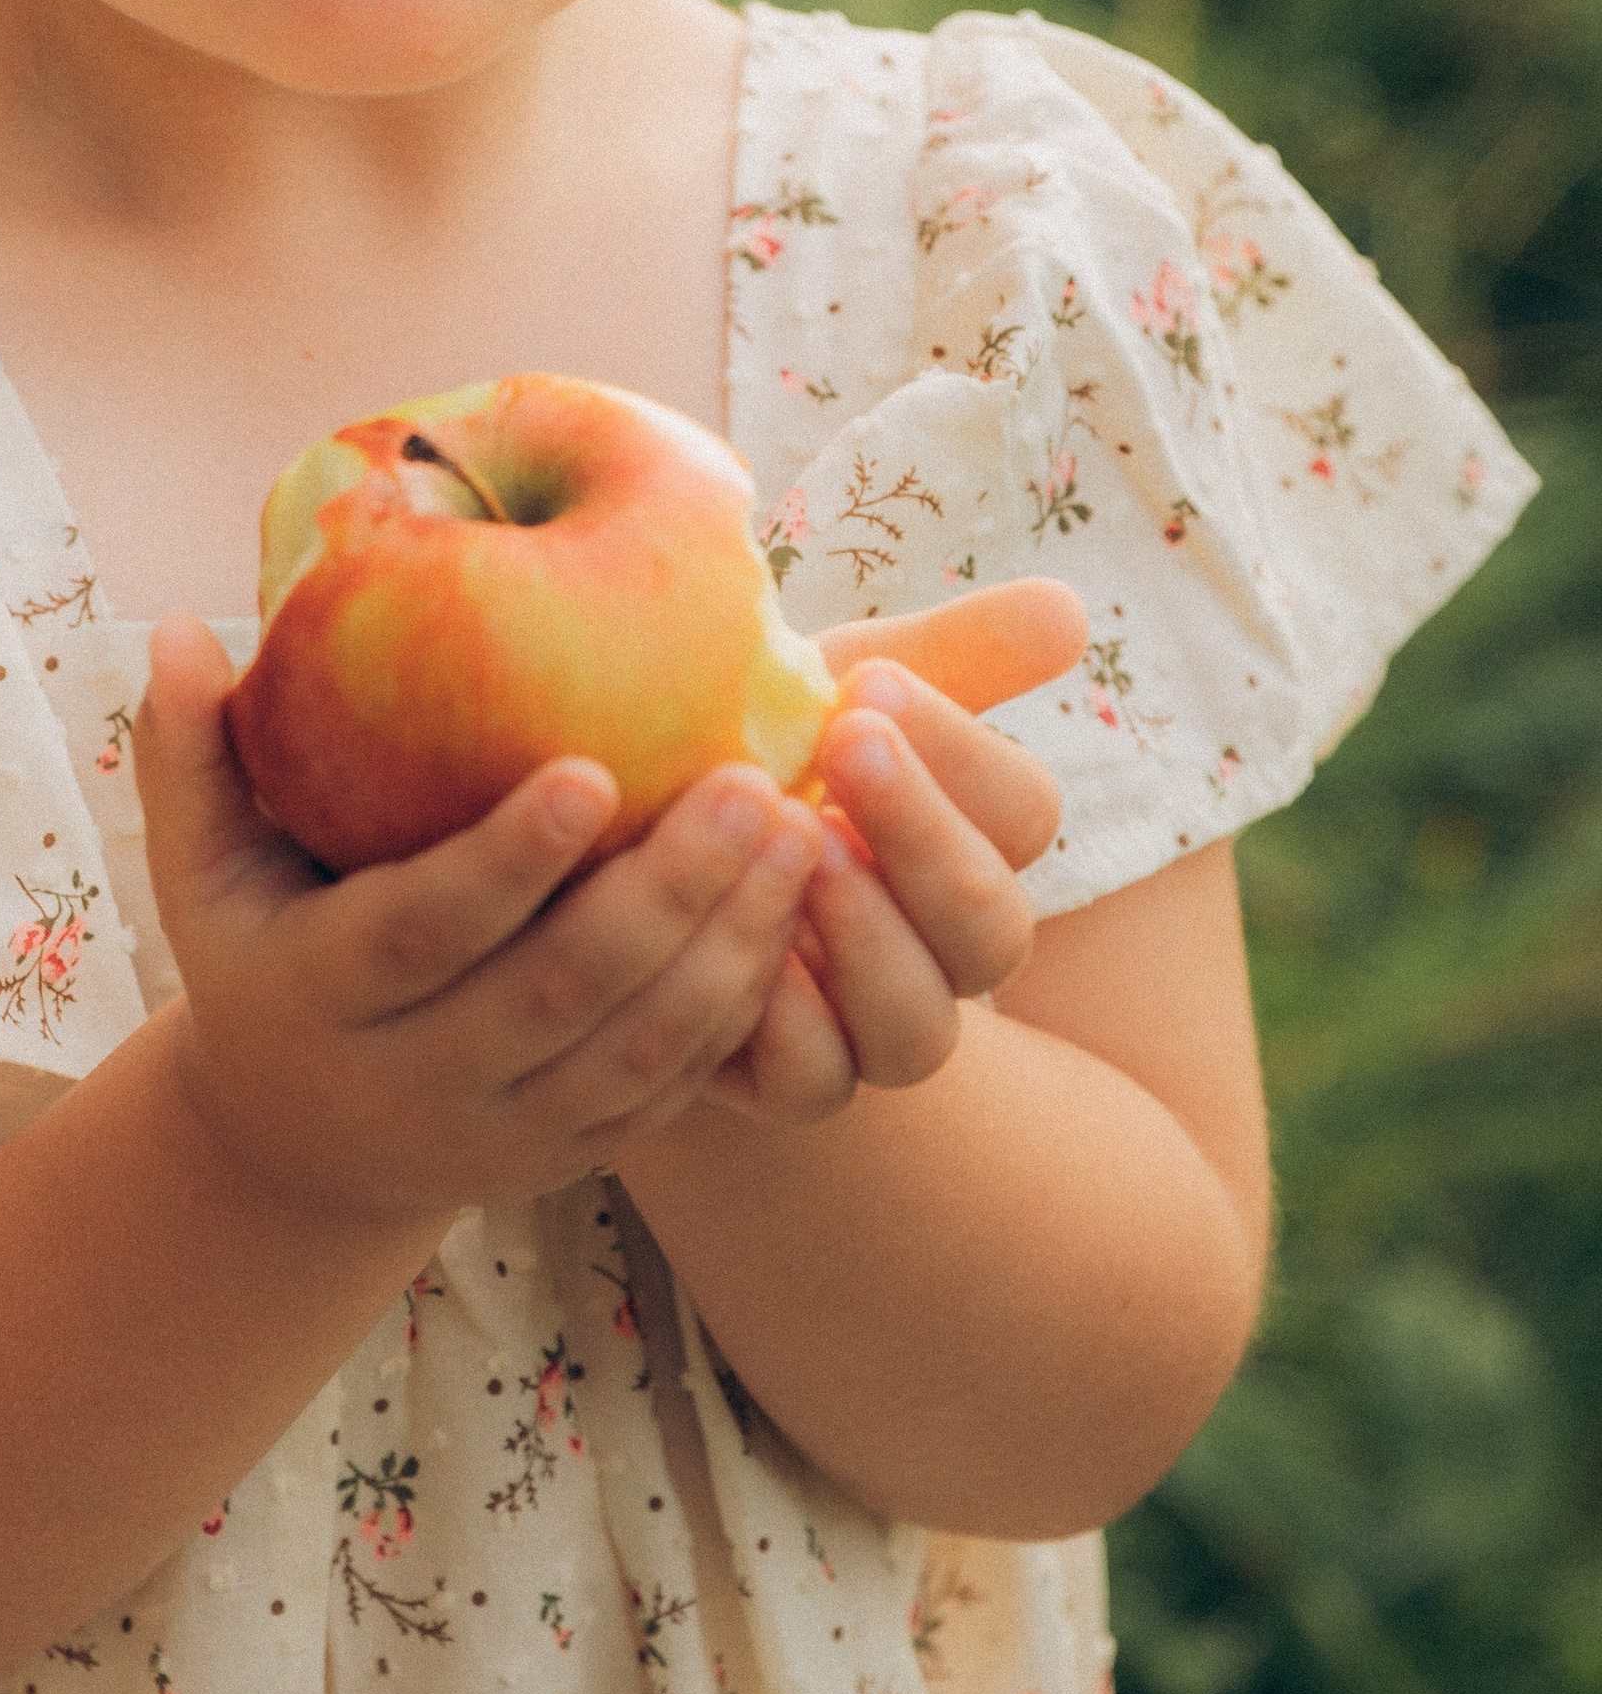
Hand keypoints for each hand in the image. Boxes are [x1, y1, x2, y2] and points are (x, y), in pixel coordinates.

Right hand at [135, 617, 827, 1228]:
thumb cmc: (259, 953)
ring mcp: (502, 1132)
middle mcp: (413, 1079)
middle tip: (750, 782)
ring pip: (636, 1052)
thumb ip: (188, 753)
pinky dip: (741, 1010)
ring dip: (730, 947)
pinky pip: (673, 1093)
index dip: (507, 862)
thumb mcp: (200, 872)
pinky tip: (797, 916)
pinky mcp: (573, 1157)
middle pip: (557, 995)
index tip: (592, 771)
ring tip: (801, 834)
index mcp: (319, 994)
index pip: (421, 933)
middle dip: (664, 893)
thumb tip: (175, 624)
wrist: (295, 1148)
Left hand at [690, 576, 1081, 1122]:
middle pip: (993, 929)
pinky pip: (815, 1084)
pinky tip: (745, 952)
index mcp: (969, 840)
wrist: (625, 826)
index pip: (1022, 811)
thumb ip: (954, 651)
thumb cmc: (751, 742)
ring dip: (869, 935)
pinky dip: (787, 1025)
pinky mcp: (785, 1077)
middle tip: (844, 746)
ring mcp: (868, 1023)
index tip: (869, 684)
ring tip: (801, 848)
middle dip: (924, 834)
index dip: (960, 753)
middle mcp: (938, 945)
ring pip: (921, 1027)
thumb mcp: (835, 682)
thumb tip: (1069, 609)